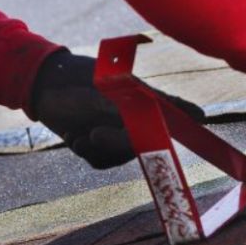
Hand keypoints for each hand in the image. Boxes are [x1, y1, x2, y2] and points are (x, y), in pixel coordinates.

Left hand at [29, 50, 203, 168]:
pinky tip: (74, 136)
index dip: (188, 119)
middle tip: (93, 134)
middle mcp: (133, 117)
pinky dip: (85, 151)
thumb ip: (140, 111)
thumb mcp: (108, 95)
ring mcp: (115, 132)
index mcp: (142, 99)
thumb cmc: (78, 82)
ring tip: (78, 131)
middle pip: (140, 144)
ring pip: (117, 156)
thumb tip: (189, 117)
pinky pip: (100, 161)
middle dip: (114, 143)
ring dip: (95, 148)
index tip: (203, 118)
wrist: (42, 86)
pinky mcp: (98, 145)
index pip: (173, 113)